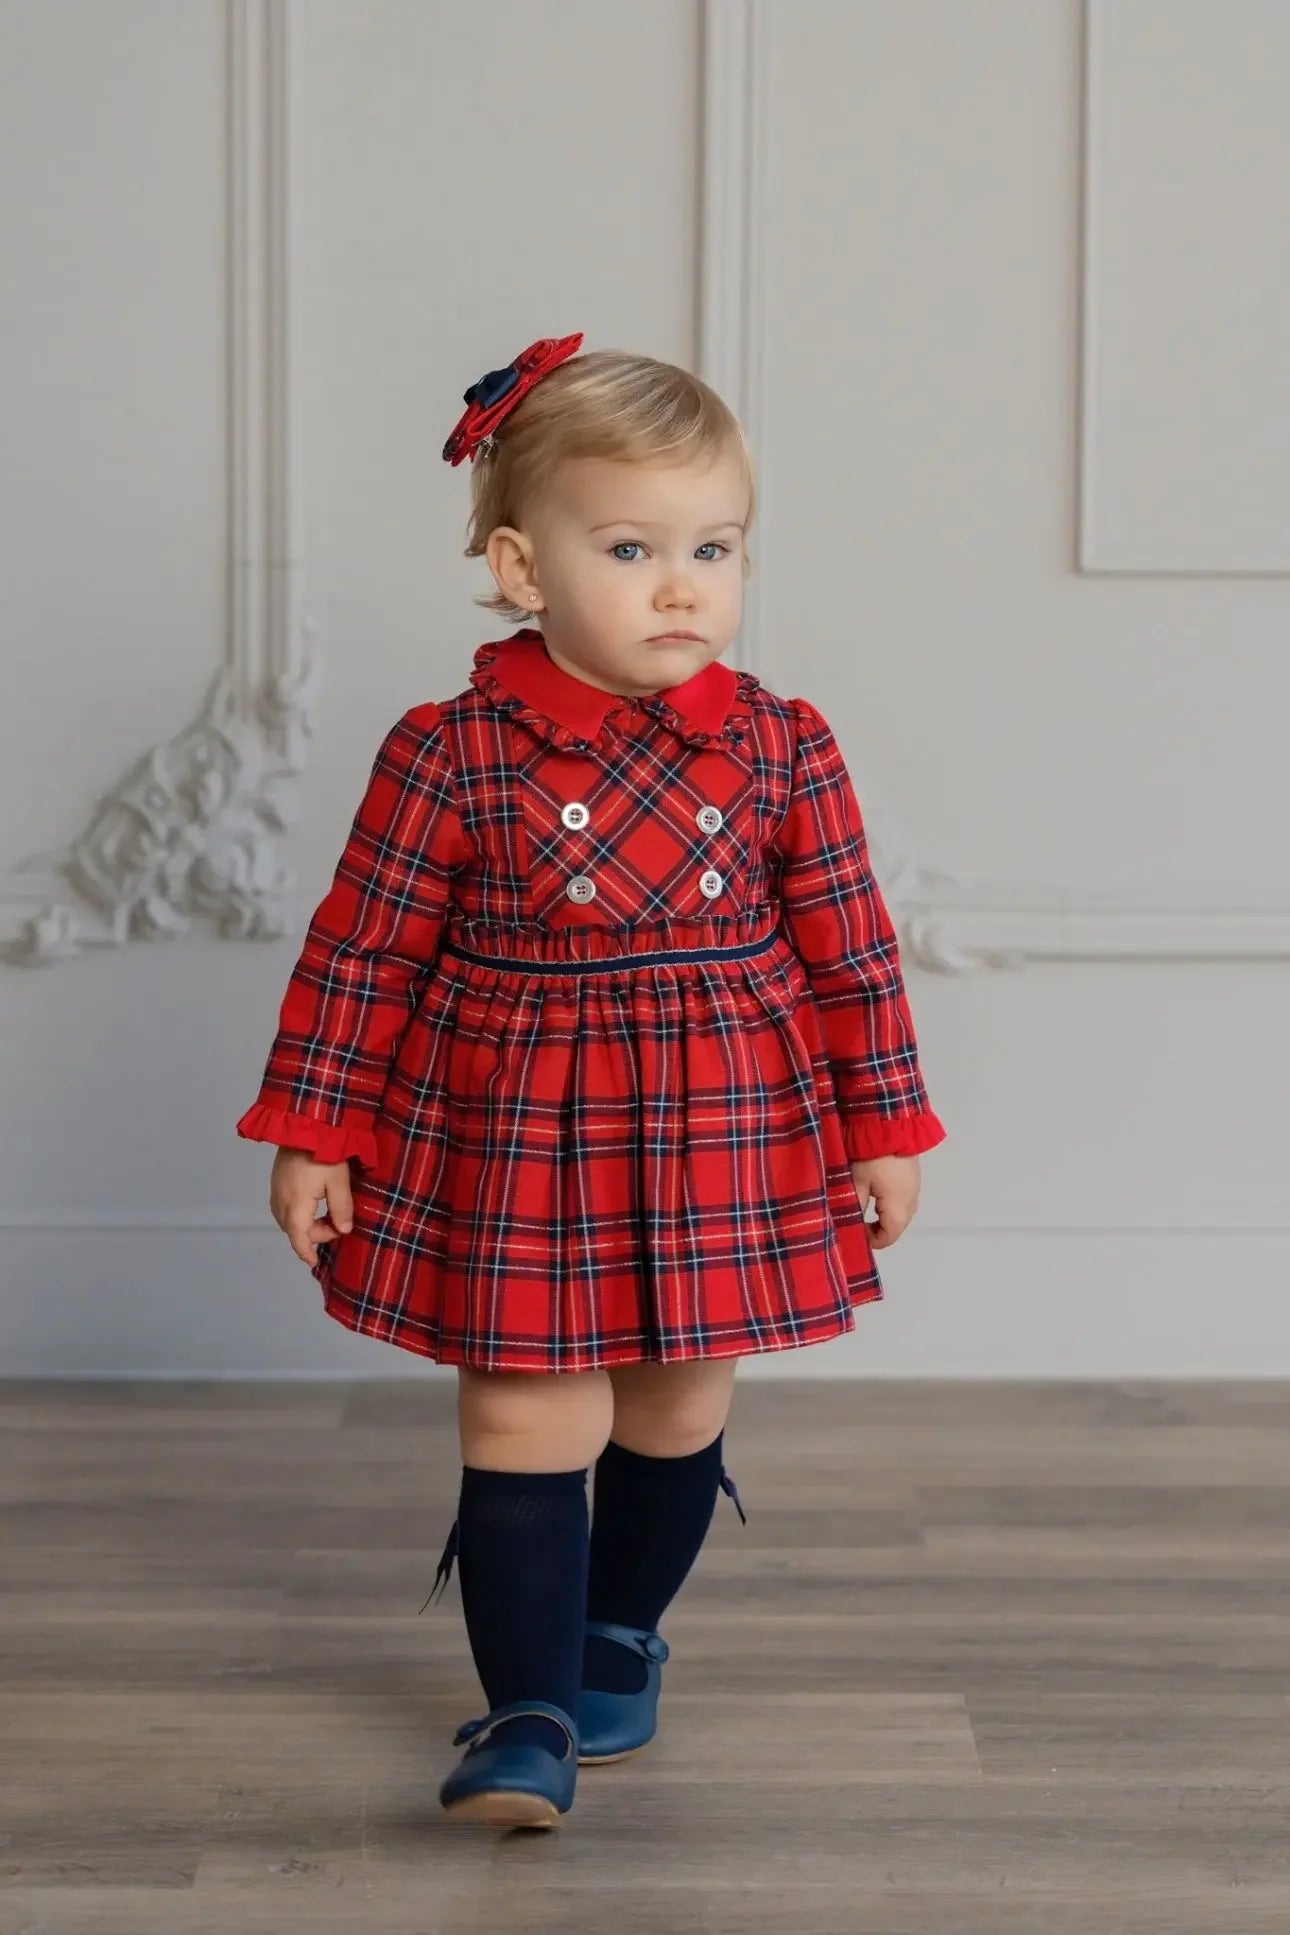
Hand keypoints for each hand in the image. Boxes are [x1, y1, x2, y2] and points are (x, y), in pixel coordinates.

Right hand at [269, 1147, 354, 1265]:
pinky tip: (312, 1205)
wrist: (303, 1125)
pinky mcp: (276, 1181)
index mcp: (296, 1206)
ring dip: (305, 1224)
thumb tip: (343, 1230)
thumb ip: (341, 1208)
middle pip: (293, 1230)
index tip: (315, 1262)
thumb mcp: (339, 1181)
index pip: (299, 1238)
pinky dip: (297, 1214)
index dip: (307, 1252)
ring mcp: (276, 1190)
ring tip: (326, 1216)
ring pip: (287, 1220)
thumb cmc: (323, 1153)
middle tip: (336, 1226)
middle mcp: (280, 1202)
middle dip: (313, 1235)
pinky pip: (283, 1208)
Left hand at [850, 1154, 920, 1249]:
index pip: (889, 1236)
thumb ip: (855, 1205)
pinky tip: (876, 1193)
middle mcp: (911, 1199)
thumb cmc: (872, 1155)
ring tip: (864, 1206)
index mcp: (899, 1205)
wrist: (889, 1123)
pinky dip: (890, 1204)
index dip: (872, 1241)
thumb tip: (850, 1222)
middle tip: (857, 1221)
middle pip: (897, 1226)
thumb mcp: (858, 1181)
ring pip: (901, 1213)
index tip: (856, 1232)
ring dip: (884, 1216)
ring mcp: (914, 1187)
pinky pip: (903, 1199)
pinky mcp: (912, 1176)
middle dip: (878, 1229)